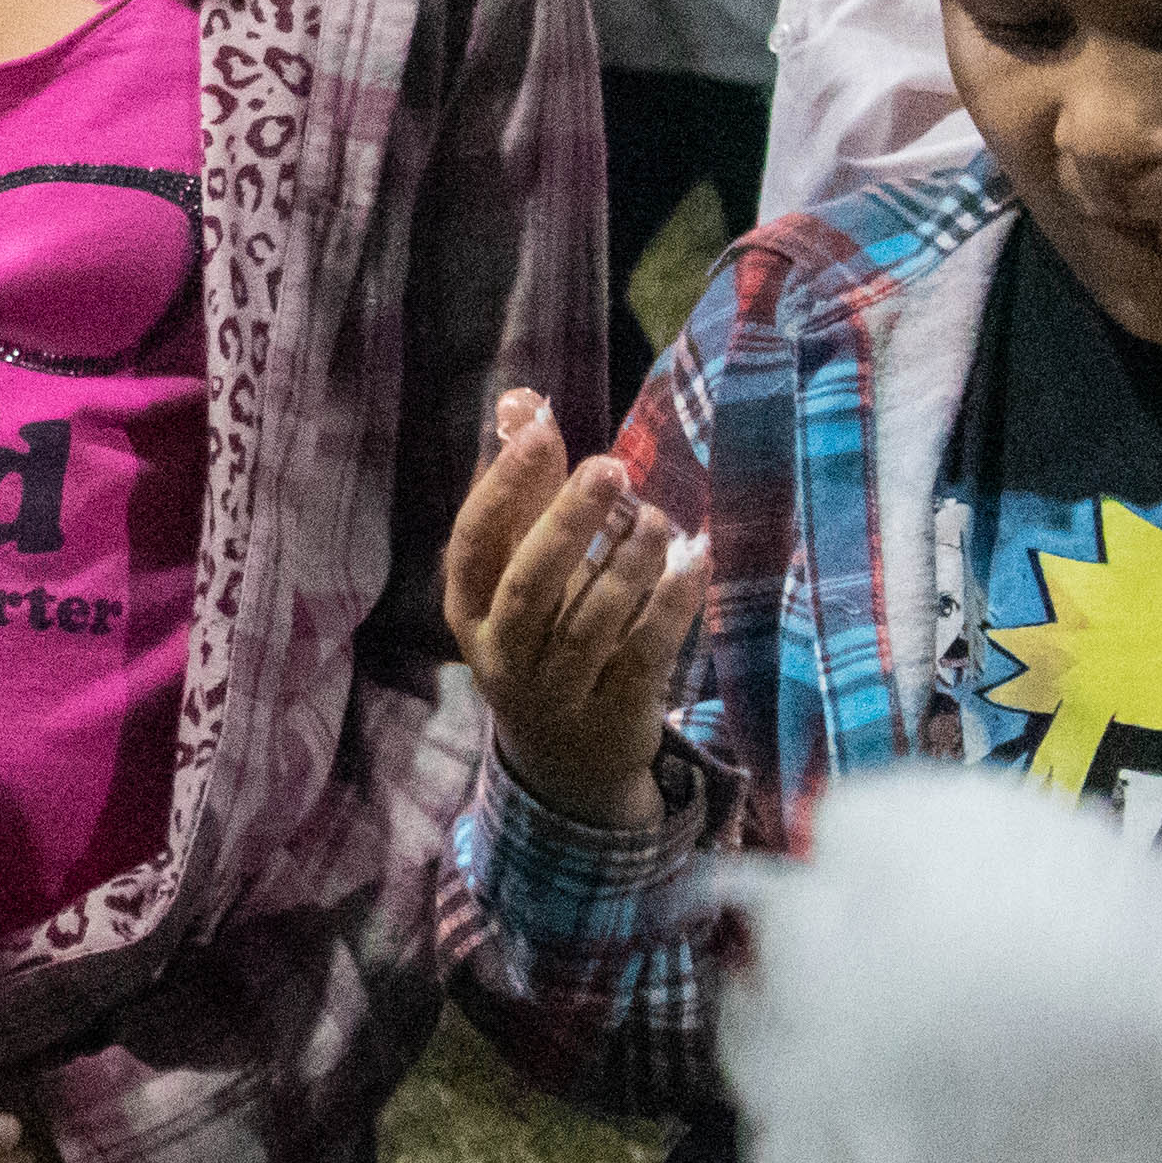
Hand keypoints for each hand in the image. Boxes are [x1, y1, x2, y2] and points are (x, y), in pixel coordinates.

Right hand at [443, 386, 707, 828]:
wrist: (566, 761)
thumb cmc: (538, 637)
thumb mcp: (518, 569)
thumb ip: (521, 488)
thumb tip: (520, 400)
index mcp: (468, 610)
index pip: (472, 543)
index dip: (501, 486)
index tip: (540, 430)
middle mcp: (502, 653)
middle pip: (529, 585)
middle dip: (567, 521)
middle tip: (612, 467)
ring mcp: (556, 690)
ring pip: (587, 624)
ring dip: (625, 564)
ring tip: (658, 518)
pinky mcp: (613, 714)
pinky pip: (643, 655)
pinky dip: (670, 606)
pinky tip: (694, 561)